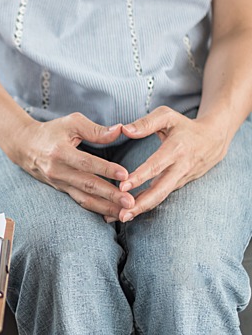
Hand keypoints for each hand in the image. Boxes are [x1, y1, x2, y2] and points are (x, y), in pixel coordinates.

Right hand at [10, 113, 134, 219]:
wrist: (25, 146)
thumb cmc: (51, 132)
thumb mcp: (71, 123)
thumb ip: (95, 129)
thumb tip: (120, 130)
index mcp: (60, 152)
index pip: (85, 162)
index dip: (105, 169)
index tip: (125, 175)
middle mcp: (58, 171)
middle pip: (87, 185)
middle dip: (110, 195)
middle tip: (130, 202)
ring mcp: (59, 183)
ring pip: (84, 199)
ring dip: (106, 207)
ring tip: (125, 214)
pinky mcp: (61, 190)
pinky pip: (80, 201)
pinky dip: (96, 209)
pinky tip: (112, 214)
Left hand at [118, 106, 228, 221]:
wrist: (213, 140)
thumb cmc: (184, 126)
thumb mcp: (167, 116)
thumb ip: (146, 123)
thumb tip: (124, 130)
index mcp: (176, 149)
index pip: (156, 165)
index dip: (140, 177)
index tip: (122, 186)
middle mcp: (180, 167)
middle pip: (161, 190)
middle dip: (141, 204)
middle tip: (122, 214)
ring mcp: (181, 179)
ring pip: (161, 196)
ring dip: (142, 209)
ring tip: (121, 218)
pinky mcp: (178, 185)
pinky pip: (161, 196)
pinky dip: (146, 205)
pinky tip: (129, 212)